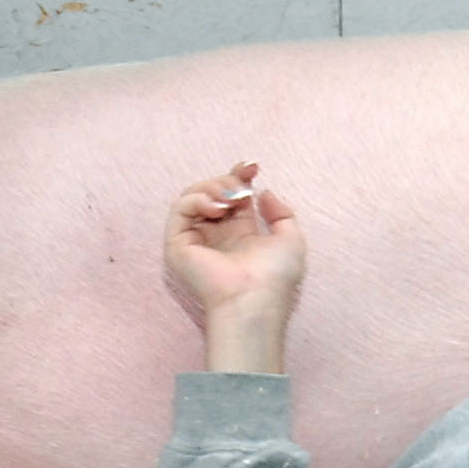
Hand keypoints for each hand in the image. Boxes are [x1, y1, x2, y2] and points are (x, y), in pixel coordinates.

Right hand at [163, 162, 305, 372]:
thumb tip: (263, 193)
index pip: (232, 196)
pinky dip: (197, 200)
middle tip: (242, 187)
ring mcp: (196, 239)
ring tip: (229, 199)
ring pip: (193, 196)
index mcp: (240, 233)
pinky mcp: (177, 244)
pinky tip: (217, 208)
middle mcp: (216, 234)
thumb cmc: (274, 277)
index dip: (239, 176)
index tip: (253, 167)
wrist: (254, 300)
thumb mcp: (291, 239)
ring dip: (212, 188)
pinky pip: (180, 209)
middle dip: (227, 180)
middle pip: (212, 191)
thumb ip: (281, 213)